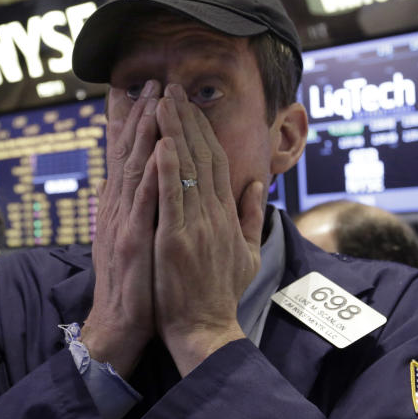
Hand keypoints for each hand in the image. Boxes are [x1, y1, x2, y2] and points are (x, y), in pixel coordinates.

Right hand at [82, 80, 160, 378]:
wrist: (120, 325)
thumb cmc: (136, 284)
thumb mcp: (137, 239)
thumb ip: (142, 209)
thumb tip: (149, 184)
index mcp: (123, 208)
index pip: (127, 157)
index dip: (133, 123)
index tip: (141, 90)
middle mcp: (118, 209)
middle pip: (126, 153)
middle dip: (137, 115)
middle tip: (148, 80)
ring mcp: (123, 224)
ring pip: (132, 169)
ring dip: (143, 133)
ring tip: (153, 100)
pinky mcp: (131, 242)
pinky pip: (143, 203)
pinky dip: (150, 175)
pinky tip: (159, 151)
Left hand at [151, 84, 264, 375]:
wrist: (205, 330)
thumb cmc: (219, 295)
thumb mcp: (245, 252)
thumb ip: (249, 216)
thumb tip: (256, 186)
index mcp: (226, 215)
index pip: (216, 162)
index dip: (203, 131)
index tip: (190, 106)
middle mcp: (214, 214)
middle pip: (202, 156)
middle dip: (187, 120)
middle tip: (172, 88)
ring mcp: (196, 225)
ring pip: (186, 169)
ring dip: (174, 132)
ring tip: (162, 100)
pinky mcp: (177, 239)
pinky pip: (172, 196)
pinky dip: (167, 168)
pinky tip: (161, 142)